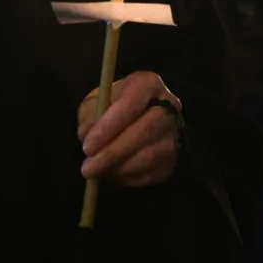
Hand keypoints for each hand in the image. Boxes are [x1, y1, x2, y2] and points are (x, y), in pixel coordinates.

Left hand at [77, 71, 182, 189]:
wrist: (139, 118)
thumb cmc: (113, 107)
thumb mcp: (96, 103)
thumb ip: (90, 116)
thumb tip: (87, 136)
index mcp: (148, 84)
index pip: (130, 104)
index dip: (108, 127)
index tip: (87, 146)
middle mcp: (168, 106)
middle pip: (145, 130)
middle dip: (113, 152)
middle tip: (88, 167)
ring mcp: (175, 133)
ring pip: (150, 155)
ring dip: (119, 168)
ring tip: (96, 172)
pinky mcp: (175, 157)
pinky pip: (153, 172)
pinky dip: (129, 177)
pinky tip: (112, 175)